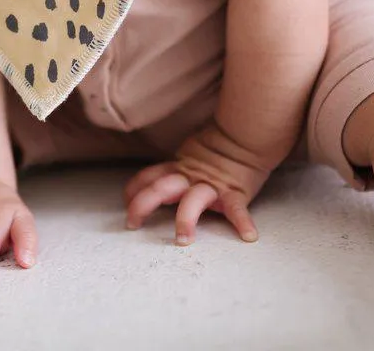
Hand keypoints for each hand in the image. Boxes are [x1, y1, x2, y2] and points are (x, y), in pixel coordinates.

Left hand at [123, 122, 272, 245]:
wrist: (244, 135)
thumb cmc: (218, 149)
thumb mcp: (189, 155)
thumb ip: (174, 169)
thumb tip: (155, 184)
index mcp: (178, 169)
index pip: (149, 177)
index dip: (133, 190)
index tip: (124, 203)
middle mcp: (190, 178)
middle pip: (161, 188)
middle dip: (143, 205)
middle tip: (132, 223)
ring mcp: (212, 186)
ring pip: (193, 201)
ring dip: (185, 220)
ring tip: (183, 239)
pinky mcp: (234, 192)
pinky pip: (237, 209)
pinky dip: (242, 222)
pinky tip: (248, 235)